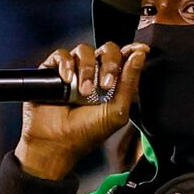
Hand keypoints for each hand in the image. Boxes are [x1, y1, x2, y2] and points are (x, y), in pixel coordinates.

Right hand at [17, 41, 146, 181]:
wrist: (56, 143)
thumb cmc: (86, 133)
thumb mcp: (117, 112)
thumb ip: (129, 83)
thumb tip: (140, 55)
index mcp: (111, 82)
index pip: (124, 58)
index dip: (133, 50)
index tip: (141, 49)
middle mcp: (94, 73)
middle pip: (107, 49)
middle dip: (109, 63)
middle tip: (106, 85)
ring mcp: (73, 71)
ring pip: (84, 50)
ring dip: (87, 69)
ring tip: (84, 92)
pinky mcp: (52, 70)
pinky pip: (61, 54)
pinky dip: (66, 64)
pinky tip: (66, 80)